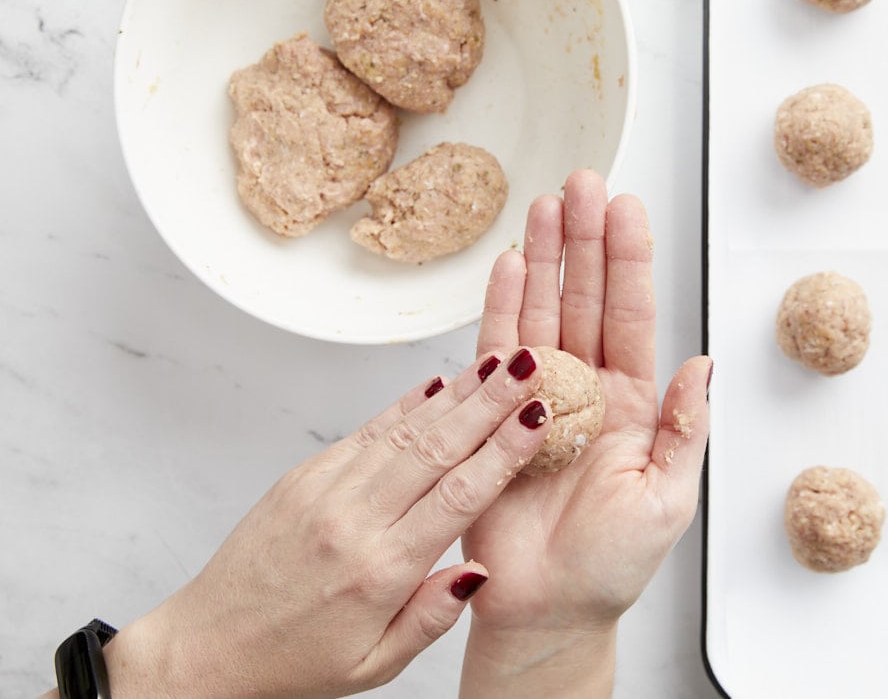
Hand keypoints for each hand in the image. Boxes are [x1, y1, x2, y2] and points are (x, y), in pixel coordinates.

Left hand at [99, 349, 551, 698]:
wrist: (205, 647)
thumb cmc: (294, 661)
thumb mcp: (374, 665)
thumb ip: (431, 617)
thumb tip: (481, 570)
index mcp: (379, 571)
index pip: (458, 497)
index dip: (503, 451)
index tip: (539, 417)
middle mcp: (353, 521)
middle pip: (437, 448)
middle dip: (490, 402)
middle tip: (530, 364)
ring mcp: (324, 491)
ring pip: (404, 430)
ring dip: (457, 393)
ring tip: (496, 363)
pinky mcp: (303, 476)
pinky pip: (366, 431)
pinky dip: (406, 405)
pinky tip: (438, 384)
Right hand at [460, 169, 711, 696]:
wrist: (546, 611)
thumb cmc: (610, 565)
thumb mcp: (668, 497)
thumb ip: (684, 427)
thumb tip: (706, 364)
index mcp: (632, 403)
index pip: (631, 315)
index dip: (628, 260)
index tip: (626, 209)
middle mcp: (586, 390)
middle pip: (584, 298)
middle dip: (583, 239)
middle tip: (581, 184)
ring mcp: (539, 398)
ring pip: (542, 312)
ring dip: (543, 258)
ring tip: (543, 206)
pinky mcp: (495, 416)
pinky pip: (496, 352)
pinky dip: (500, 306)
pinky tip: (506, 265)